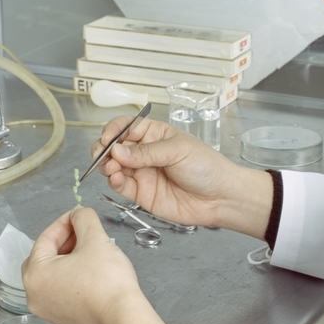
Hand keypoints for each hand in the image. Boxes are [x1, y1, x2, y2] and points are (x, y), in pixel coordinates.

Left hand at [22, 207, 142, 323]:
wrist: (123, 318)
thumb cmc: (106, 279)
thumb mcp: (95, 240)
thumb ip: (84, 219)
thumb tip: (79, 214)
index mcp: (35, 273)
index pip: (45, 239)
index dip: (64, 222)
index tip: (80, 215)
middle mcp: (33, 295)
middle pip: (44, 258)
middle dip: (64, 242)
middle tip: (83, 234)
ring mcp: (47, 311)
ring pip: (53, 276)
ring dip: (68, 260)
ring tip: (89, 252)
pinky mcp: (62, 321)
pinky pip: (61, 292)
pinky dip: (71, 279)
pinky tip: (91, 274)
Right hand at [93, 116, 272, 238]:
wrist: (220, 197)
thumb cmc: (206, 167)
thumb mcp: (178, 150)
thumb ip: (146, 152)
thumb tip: (117, 150)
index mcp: (155, 134)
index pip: (126, 126)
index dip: (113, 130)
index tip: (108, 137)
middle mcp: (145, 153)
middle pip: (114, 147)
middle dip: (104, 148)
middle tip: (103, 153)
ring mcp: (142, 173)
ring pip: (113, 166)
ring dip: (106, 165)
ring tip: (112, 167)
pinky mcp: (141, 194)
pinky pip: (120, 186)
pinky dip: (113, 182)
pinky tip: (116, 178)